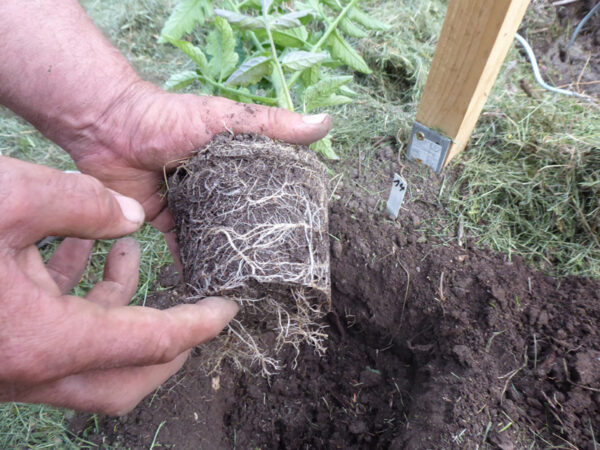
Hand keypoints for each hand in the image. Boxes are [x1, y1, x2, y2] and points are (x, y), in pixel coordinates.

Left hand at [0, 0, 331, 258]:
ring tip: (249, 283)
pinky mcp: (163, 219)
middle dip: (257, 238)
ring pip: (214, 234)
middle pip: (241, 215)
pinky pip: (181, 246)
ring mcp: (190, 204)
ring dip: (226, 254)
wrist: (110, 127)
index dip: (285, 208)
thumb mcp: (227, 118)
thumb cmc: (172, 119)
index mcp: (234, 161)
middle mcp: (215, 185)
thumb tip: (326, 122)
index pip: (267, 188)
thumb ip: (272, 124)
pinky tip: (208, 285)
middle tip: (279, 270)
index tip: (305, 235)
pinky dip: (192, 264)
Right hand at [0, 156, 238, 414]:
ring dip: (119, 309)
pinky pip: (54, 339)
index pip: (151, 341)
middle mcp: (29, 369)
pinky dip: (78, 302)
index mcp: (46, 340)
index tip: (228, 310)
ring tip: (124, 251)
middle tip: (192, 304)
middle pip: (127, 378)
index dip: (197, 326)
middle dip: (168, 343)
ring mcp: (8, 367)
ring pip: (91, 361)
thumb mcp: (10, 197)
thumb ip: (82, 203)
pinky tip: (72, 255)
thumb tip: (127, 217)